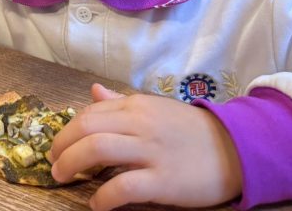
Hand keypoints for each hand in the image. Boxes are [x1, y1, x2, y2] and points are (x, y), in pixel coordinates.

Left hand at [49, 83, 241, 210]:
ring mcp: (152, 151)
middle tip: (53, 162)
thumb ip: (122, 102)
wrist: (238, 148)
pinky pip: (124, 187)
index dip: (67, 130)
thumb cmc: (191, 131)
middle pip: (86, 128)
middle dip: (61, 146)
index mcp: (136, 105)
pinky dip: (103, 197)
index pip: (89, 113)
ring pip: (98, 150)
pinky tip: (96, 204)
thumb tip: (94, 91)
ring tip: (63, 177)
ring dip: (72, 164)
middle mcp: (141, 123)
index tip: (59, 145)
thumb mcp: (155, 108)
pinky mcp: (165, 180)